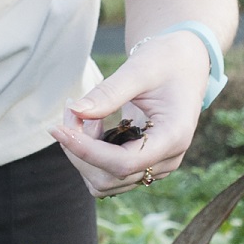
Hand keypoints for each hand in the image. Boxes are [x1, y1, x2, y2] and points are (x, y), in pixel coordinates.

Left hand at [53, 31, 212, 196]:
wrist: (184, 65)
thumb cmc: (166, 61)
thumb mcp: (139, 68)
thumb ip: (109, 92)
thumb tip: (76, 112)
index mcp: (174, 136)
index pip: (123, 163)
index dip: (86, 151)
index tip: (58, 129)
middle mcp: (168, 159)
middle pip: (109, 177)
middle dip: (80, 149)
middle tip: (71, 110)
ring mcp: (156, 167)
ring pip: (104, 182)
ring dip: (82, 154)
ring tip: (83, 116)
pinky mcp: (144, 165)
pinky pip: (107, 174)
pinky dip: (90, 155)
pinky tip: (93, 124)